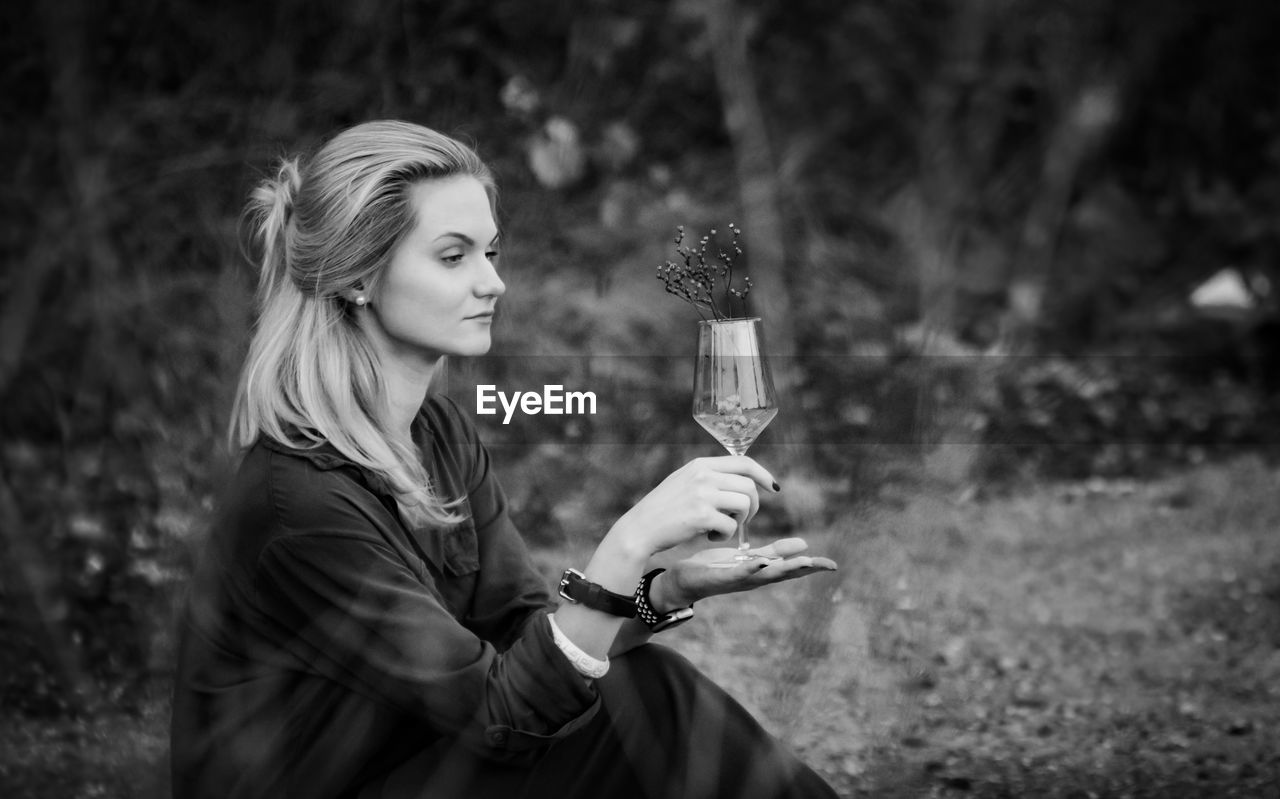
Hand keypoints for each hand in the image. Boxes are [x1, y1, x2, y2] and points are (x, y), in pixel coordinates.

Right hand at [607, 456, 777, 555]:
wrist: (640, 529)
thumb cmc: (663, 510)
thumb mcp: (684, 482)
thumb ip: (709, 477)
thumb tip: (742, 479)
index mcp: (700, 464)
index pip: (744, 462)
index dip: (763, 474)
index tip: (773, 488)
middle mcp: (703, 475)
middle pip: (749, 486)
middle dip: (753, 506)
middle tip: (742, 520)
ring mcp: (702, 494)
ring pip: (744, 504)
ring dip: (739, 521)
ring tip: (721, 528)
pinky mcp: (701, 515)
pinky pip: (731, 525)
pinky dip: (725, 535)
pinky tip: (709, 536)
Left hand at [656, 537, 837, 607]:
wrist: (683, 581)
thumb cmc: (717, 569)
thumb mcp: (751, 559)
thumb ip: (775, 552)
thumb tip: (805, 544)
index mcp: (762, 572)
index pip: (791, 569)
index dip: (812, 568)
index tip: (832, 566)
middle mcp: (754, 579)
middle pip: (783, 574)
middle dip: (804, 570)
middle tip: (825, 565)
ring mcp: (738, 580)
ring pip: (765, 575)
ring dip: (784, 569)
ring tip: (803, 561)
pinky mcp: (720, 577)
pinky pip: (738, 573)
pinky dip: (751, 569)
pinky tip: (761, 562)